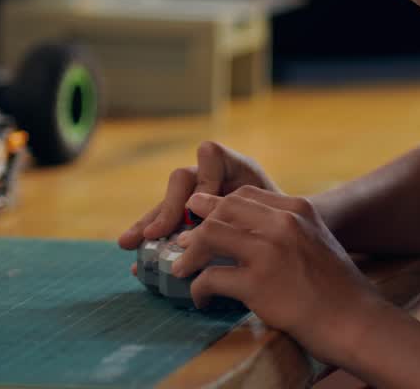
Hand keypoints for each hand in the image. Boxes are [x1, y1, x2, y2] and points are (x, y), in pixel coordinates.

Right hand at [118, 141, 273, 251]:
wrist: (289, 239)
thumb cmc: (286, 227)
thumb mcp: (279, 215)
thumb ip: (257, 208)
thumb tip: (227, 209)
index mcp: (235, 171)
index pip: (211, 156)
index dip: (205, 179)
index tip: (202, 208)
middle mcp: (211, 180)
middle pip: (181, 181)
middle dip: (167, 208)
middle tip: (156, 233)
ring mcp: (197, 201)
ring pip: (166, 206)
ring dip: (147, 225)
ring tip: (129, 243)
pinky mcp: (189, 223)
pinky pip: (165, 228)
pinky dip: (152, 245)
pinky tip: (136, 263)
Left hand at [171, 186, 385, 366]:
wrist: (357, 322)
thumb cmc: (338, 289)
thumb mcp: (317, 241)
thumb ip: (289, 229)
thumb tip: (252, 232)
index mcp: (297, 210)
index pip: (245, 195)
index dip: (218, 205)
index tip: (203, 217)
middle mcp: (282, 224)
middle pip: (223, 209)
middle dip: (198, 223)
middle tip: (182, 240)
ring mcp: (269, 252)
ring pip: (209, 236)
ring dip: (189, 253)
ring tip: (181, 267)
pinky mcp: (258, 284)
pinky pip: (211, 278)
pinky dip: (198, 288)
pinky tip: (201, 298)